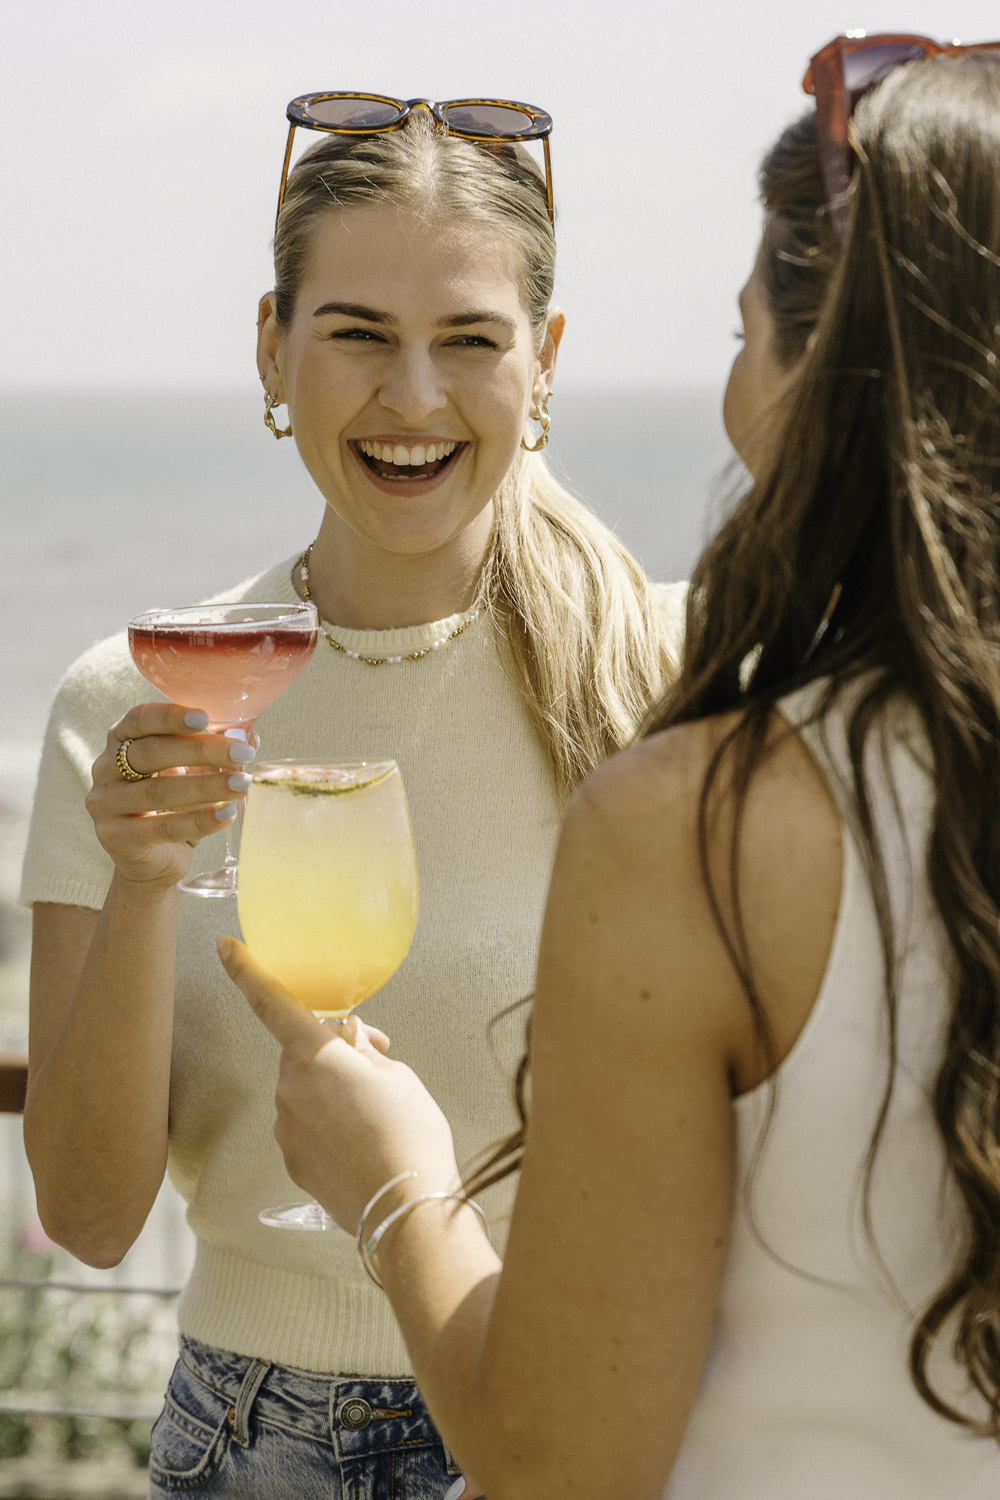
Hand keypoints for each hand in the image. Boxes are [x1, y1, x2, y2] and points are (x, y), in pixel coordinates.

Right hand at [86, 703, 256, 888]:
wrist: (153, 860)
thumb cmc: (174, 805)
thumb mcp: (193, 773)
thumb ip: (214, 753)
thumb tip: (249, 737)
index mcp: (121, 741)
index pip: (139, 719)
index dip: (170, 716)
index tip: (206, 717)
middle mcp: (105, 768)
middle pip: (151, 753)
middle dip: (200, 750)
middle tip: (242, 753)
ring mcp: (106, 804)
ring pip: (158, 792)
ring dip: (206, 786)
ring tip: (243, 785)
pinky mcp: (116, 838)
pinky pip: (163, 828)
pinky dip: (199, 821)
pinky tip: (227, 814)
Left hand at [217, 938, 460, 1230]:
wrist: (405, 1209)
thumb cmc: (410, 1135)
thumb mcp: (399, 1076)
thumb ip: (365, 1052)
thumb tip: (349, 1043)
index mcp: (315, 1056)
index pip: (272, 1003)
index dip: (247, 971)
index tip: (226, 946)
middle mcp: (290, 1090)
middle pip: (304, 1053)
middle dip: (334, 1052)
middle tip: (379, 1059)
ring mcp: (288, 1130)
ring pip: (306, 1092)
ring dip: (334, 1091)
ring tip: (379, 1113)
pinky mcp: (293, 1163)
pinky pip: (307, 1128)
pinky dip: (331, 1126)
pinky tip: (365, 1142)